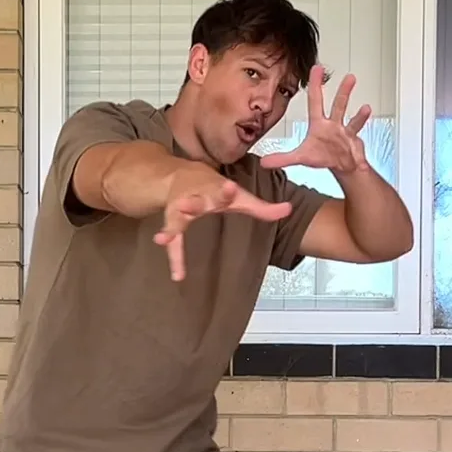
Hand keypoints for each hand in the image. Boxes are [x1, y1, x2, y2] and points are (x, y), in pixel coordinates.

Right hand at [154, 167, 292, 280]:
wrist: (177, 176)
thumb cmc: (212, 189)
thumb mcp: (237, 197)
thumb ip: (261, 207)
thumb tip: (289, 210)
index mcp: (213, 190)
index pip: (222, 191)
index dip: (226, 191)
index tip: (230, 187)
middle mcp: (195, 198)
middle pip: (194, 202)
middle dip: (191, 204)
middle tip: (187, 205)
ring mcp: (180, 210)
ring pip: (175, 219)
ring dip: (170, 229)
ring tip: (163, 239)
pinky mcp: (172, 223)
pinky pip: (173, 243)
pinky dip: (173, 258)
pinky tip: (177, 274)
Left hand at [260, 67, 371, 173]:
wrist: (343, 167)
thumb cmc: (324, 158)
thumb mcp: (302, 158)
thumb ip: (283, 159)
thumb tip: (263, 162)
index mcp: (318, 125)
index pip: (314, 101)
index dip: (314, 85)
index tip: (315, 69)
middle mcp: (330, 123)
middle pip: (331, 101)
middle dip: (328, 85)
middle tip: (328, 69)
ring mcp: (342, 128)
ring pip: (343, 109)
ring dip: (346, 94)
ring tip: (350, 78)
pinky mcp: (352, 136)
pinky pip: (356, 126)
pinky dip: (360, 118)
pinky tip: (366, 108)